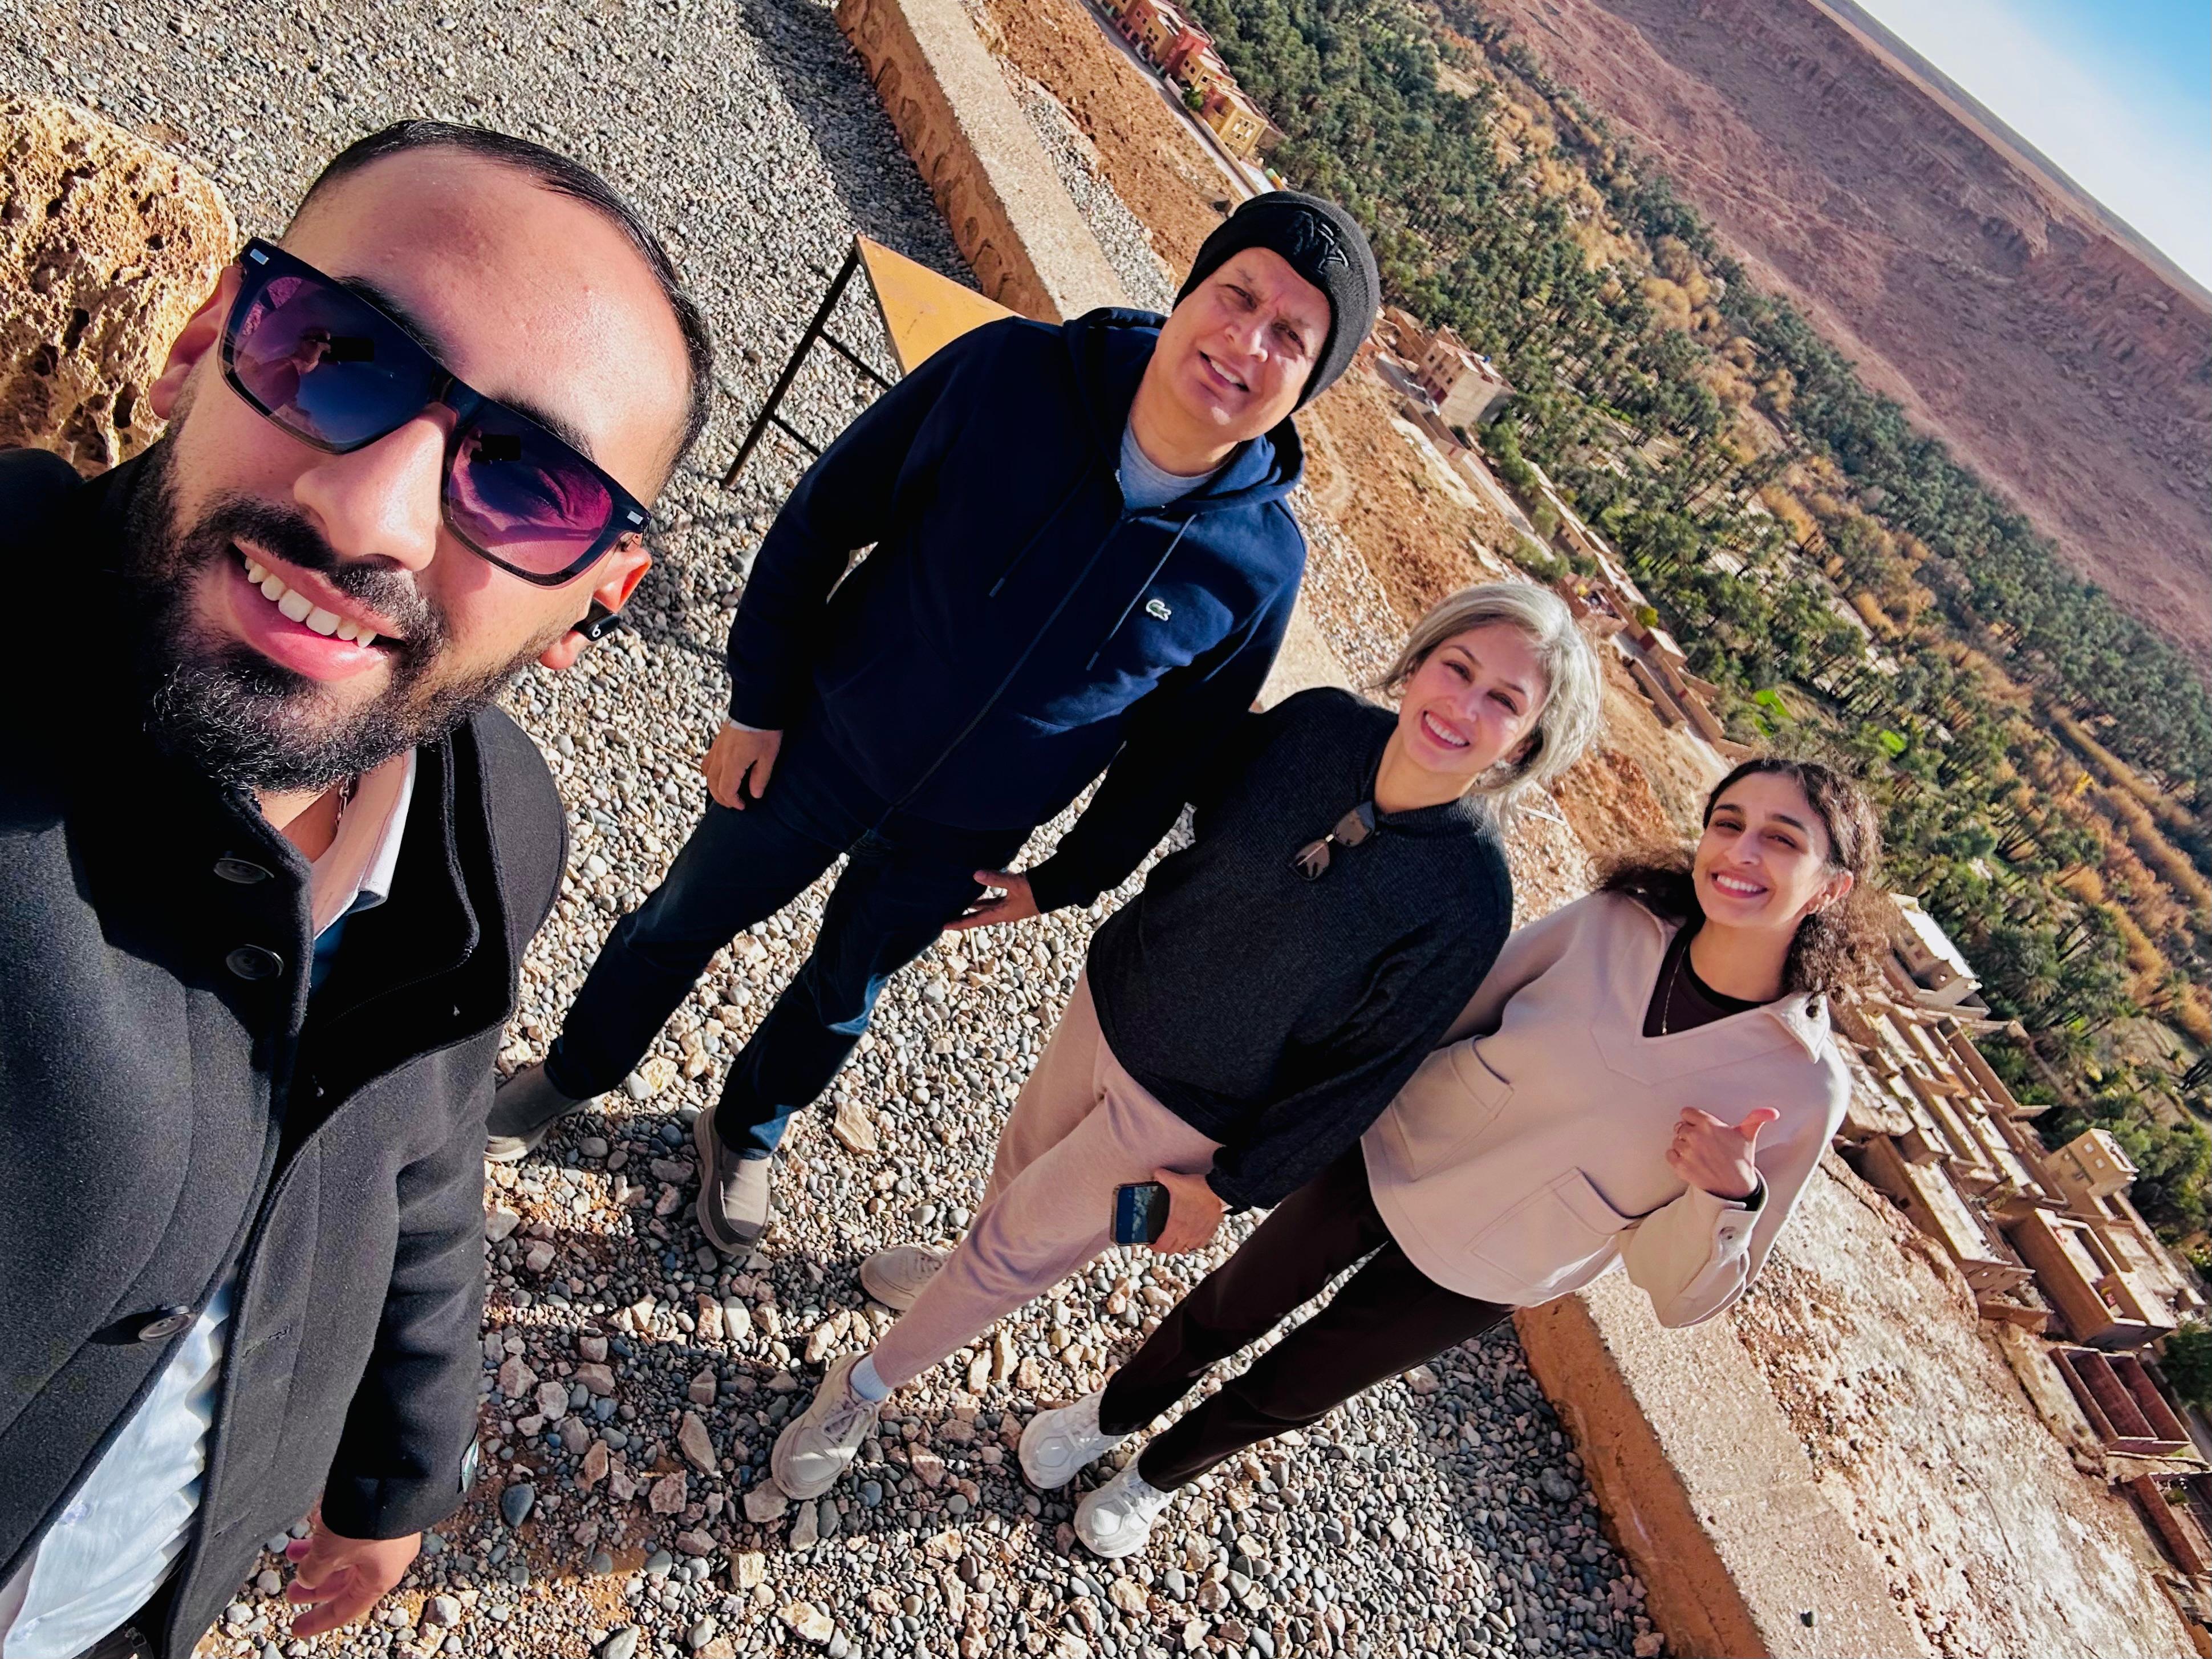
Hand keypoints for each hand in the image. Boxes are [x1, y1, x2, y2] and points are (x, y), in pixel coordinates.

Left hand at [284, 1506, 419, 1637]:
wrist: (392, 1475)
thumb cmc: (364, 1520)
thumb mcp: (328, 1553)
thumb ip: (313, 1572)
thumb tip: (307, 1578)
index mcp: (380, 1578)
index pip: (346, 1609)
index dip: (319, 1621)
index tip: (297, 1628)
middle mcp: (388, 1560)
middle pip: (346, 1583)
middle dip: (315, 1586)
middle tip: (290, 1591)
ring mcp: (388, 1536)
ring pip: (348, 1556)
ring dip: (319, 1558)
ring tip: (293, 1552)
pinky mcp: (385, 1513)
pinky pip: (354, 1534)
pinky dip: (330, 1536)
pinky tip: (312, 1527)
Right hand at [704, 722, 780, 809]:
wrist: (756, 704)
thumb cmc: (765, 730)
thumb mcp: (768, 756)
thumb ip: (760, 777)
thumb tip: (755, 794)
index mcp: (732, 763)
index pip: (726, 790)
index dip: (733, 802)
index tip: (743, 806)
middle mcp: (720, 757)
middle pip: (713, 785)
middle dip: (722, 798)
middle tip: (734, 803)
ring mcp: (717, 748)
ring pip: (707, 773)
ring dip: (714, 786)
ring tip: (725, 791)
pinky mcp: (718, 741)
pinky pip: (707, 761)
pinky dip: (710, 772)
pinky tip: (720, 773)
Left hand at [944, 869, 1039, 933]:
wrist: (1057, 890)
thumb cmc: (1037, 890)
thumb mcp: (1015, 884)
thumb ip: (995, 879)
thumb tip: (975, 874)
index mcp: (1002, 914)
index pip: (976, 921)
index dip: (960, 923)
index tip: (944, 926)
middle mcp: (1003, 913)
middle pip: (979, 917)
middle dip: (964, 917)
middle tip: (949, 917)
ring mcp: (1009, 907)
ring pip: (986, 908)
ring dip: (974, 907)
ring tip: (960, 903)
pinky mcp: (1014, 899)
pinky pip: (995, 901)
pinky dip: (985, 898)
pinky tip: (979, 891)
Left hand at [1151, 1167, 1224, 1254]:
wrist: (1219, 1191)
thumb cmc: (1199, 1189)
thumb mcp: (1176, 1181)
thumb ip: (1162, 1177)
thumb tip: (1156, 1174)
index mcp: (1176, 1225)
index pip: (1162, 1246)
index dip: (1154, 1247)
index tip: (1151, 1243)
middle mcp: (1186, 1234)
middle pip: (1172, 1251)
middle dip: (1164, 1249)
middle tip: (1160, 1242)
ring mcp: (1198, 1235)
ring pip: (1185, 1250)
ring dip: (1178, 1248)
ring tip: (1174, 1241)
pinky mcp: (1208, 1233)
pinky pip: (1198, 1245)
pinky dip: (1192, 1245)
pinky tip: (1190, 1238)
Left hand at [1666, 1106, 1776, 1201]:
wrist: (1735, 1188)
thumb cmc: (1741, 1161)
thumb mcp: (1748, 1136)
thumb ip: (1756, 1118)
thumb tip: (1771, 1112)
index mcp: (1708, 1124)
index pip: (1687, 1112)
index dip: (1694, 1120)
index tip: (1702, 1127)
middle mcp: (1695, 1136)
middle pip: (1680, 1126)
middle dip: (1689, 1133)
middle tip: (1703, 1144)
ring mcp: (1686, 1151)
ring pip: (1675, 1141)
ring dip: (1684, 1146)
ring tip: (1700, 1154)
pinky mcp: (1680, 1166)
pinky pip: (1669, 1154)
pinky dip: (1677, 1158)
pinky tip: (1691, 1161)